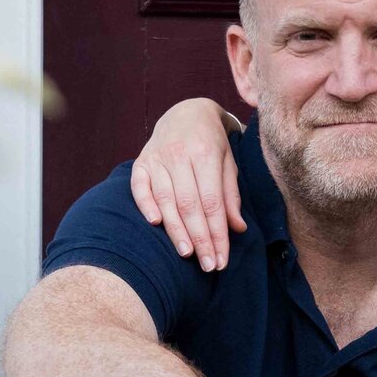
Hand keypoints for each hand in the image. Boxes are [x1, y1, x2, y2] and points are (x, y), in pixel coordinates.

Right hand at [129, 98, 243, 271]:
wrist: (187, 112)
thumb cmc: (212, 144)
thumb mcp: (229, 163)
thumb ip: (231, 195)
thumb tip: (237, 228)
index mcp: (206, 153)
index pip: (212, 202)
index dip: (217, 233)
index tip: (222, 259)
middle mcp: (180, 155)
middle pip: (189, 205)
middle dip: (200, 239)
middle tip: (208, 265)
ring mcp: (157, 157)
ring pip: (166, 199)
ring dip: (176, 230)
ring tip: (187, 255)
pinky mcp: (141, 161)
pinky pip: (139, 187)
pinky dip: (146, 204)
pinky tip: (155, 224)